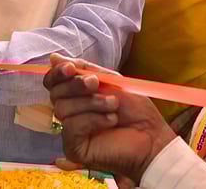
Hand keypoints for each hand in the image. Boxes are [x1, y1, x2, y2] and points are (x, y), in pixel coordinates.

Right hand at [43, 54, 175, 184]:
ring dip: (91, 103)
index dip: (57, 73)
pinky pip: (71, 127)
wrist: (152, 137)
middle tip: (96, 83)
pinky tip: (110, 121)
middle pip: (55, 94)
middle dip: (76, 85)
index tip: (71, 68)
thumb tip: (54, 57)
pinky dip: (92, 120)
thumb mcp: (111, 81)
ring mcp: (71, 132)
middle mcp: (70, 114)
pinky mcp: (74, 148)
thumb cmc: (135, 111)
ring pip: (62, 109)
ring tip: (113, 105)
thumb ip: (84, 69)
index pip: (53, 83)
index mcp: (76, 97)